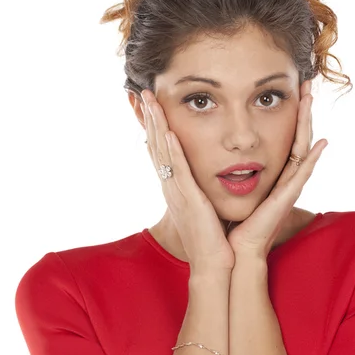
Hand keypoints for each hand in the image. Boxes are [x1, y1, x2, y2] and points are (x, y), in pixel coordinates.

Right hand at [135, 89, 235, 274]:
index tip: (149, 103)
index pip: (160, 149)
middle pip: (155, 145)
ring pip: (162, 152)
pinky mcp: (188, 199)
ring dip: (156, 125)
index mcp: (176, 186)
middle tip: (141, 92)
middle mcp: (171, 185)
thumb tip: (208, 175)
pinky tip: (168, 132)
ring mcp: (177, 191)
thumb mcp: (204, 205)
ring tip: (150, 100)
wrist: (213, 263)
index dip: (153, 126)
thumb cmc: (213, 237)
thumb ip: (202, 187)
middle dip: (149, 118)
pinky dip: (171, 151)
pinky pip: (177, 171)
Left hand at [227, 83, 326, 260]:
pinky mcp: (286, 200)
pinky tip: (323, 143)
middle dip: (302, 110)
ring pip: (302, 148)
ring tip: (311, 99)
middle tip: (307, 83)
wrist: (233, 250)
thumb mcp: (228, 186)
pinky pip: (302, 175)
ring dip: (308, 123)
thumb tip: (215, 148)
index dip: (288, 113)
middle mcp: (283, 178)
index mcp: (271, 174)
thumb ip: (228, 168)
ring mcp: (288, 188)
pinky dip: (313, 160)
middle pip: (296, 136)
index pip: (283, 136)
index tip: (290, 88)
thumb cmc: (231, 220)